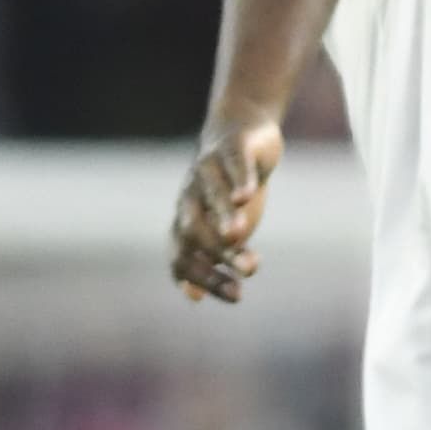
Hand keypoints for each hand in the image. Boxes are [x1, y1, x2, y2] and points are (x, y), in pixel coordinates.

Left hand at [171, 119, 282, 303]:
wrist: (242, 132)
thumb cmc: (230, 190)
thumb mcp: (225, 229)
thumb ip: (212, 260)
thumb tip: (192, 297)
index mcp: (187, 223)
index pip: (184, 257)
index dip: (206, 278)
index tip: (237, 295)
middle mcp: (191, 197)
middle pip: (193, 228)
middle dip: (215, 251)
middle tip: (246, 271)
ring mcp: (208, 170)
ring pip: (212, 195)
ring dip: (222, 215)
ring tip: (236, 234)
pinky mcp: (232, 148)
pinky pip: (233, 164)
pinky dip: (238, 179)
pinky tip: (245, 195)